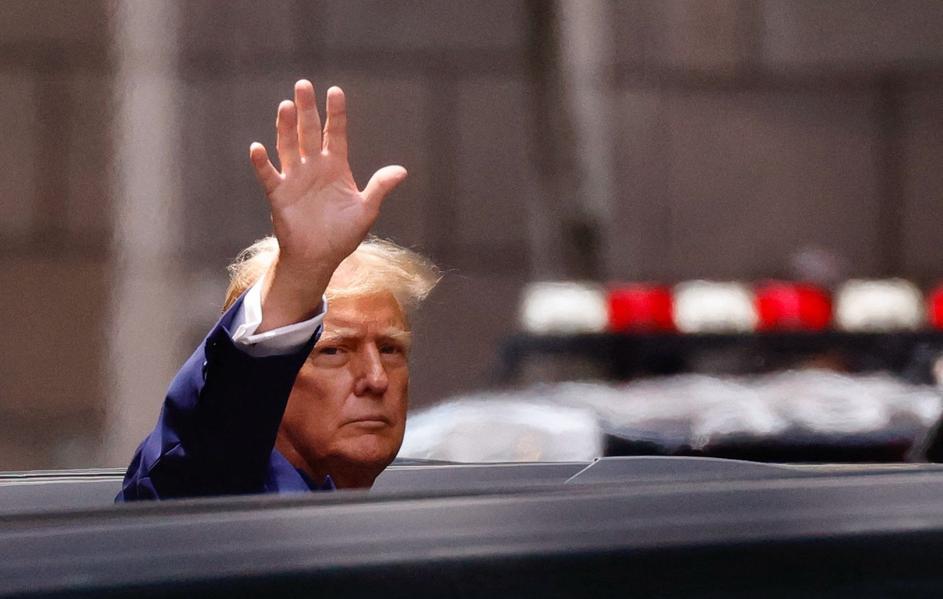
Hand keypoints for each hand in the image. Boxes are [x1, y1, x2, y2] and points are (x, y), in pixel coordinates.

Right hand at [249, 80, 406, 330]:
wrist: (319, 257)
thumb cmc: (343, 234)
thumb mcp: (366, 210)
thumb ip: (380, 188)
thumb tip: (402, 171)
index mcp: (335, 166)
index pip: (335, 133)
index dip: (335, 113)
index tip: (335, 91)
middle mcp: (313, 166)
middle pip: (308, 131)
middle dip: (306, 109)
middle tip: (303, 84)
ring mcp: (294, 178)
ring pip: (288, 146)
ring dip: (285, 127)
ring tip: (286, 106)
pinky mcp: (279, 194)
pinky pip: (269, 175)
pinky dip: (262, 163)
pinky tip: (258, 148)